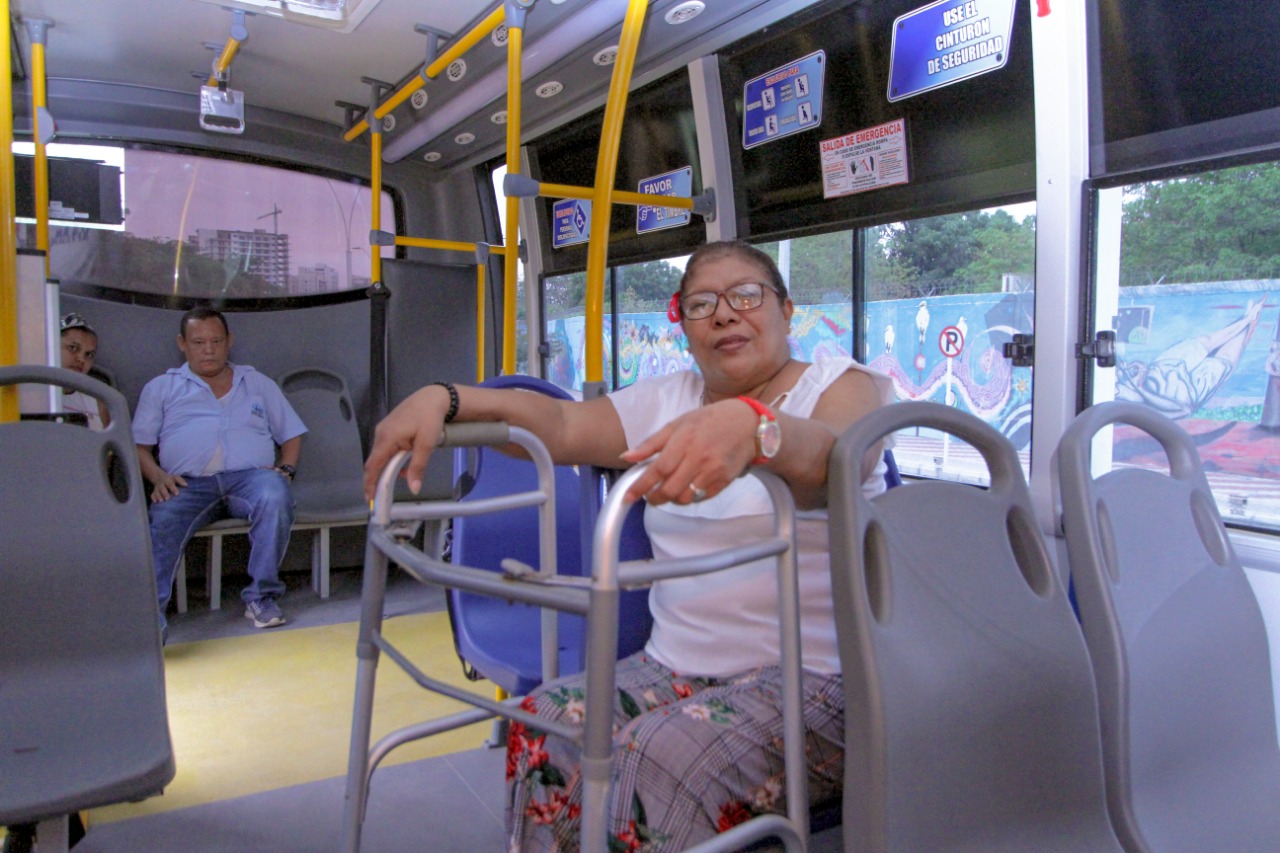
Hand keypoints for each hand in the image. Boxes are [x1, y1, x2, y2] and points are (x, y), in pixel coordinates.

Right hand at [150, 471, 186, 502]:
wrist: (159, 477)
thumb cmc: (170, 479)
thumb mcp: (176, 477)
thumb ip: (180, 481)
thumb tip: (186, 485)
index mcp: (168, 480)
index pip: (170, 484)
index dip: (173, 489)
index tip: (177, 494)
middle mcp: (161, 485)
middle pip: (162, 489)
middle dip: (164, 493)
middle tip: (167, 498)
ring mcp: (157, 488)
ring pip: (157, 492)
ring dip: (158, 496)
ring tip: (161, 501)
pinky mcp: (154, 492)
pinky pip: (152, 495)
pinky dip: (153, 498)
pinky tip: (156, 502)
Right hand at [364, 384, 451, 499]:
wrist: (433, 397)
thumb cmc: (430, 418)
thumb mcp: (426, 444)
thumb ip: (418, 467)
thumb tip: (414, 489)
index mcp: (387, 438)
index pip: (373, 465)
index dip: (370, 483)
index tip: (369, 498)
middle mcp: (380, 434)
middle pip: (375, 461)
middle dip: (379, 478)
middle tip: (383, 494)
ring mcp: (384, 429)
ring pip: (381, 454)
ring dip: (389, 467)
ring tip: (402, 475)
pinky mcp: (389, 428)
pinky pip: (386, 447)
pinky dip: (392, 458)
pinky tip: (405, 462)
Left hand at [618, 400, 756, 505]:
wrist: (747, 425)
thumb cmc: (709, 421)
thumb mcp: (678, 424)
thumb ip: (651, 443)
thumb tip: (627, 457)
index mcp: (684, 440)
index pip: (658, 469)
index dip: (641, 486)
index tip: (629, 496)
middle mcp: (699, 458)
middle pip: (670, 489)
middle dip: (654, 498)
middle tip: (649, 496)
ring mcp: (713, 472)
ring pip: (685, 498)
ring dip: (671, 499)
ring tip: (668, 491)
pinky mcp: (724, 481)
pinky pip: (701, 498)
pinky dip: (689, 498)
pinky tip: (686, 489)